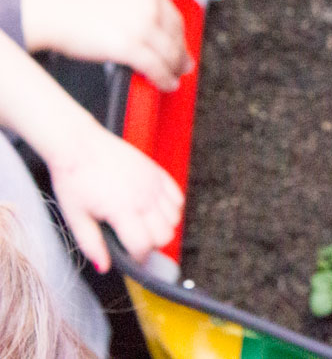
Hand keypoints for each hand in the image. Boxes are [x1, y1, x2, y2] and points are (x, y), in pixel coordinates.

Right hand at [21, 0, 192, 91]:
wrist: (48, 11)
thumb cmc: (74, 7)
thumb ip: (140, 11)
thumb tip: (157, 34)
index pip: (175, 19)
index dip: (180, 38)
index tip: (180, 48)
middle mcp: (149, 6)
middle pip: (176, 38)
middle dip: (180, 56)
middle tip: (182, 67)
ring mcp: (141, 26)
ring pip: (170, 55)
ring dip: (174, 70)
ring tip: (173, 79)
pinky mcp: (130, 46)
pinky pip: (156, 68)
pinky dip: (164, 79)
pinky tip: (165, 84)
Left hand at [48, 121, 182, 272]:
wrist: (79, 144)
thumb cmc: (74, 177)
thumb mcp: (75, 216)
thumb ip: (91, 244)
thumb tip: (105, 266)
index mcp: (121, 210)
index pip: (143, 245)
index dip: (138, 258)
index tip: (132, 258)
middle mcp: (143, 197)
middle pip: (165, 235)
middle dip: (152, 244)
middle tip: (137, 241)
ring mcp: (153, 183)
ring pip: (175, 218)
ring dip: (163, 226)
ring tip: (144, 224)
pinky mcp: (158, 172)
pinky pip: (177, 197)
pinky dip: (171, 208)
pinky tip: (154, 208)